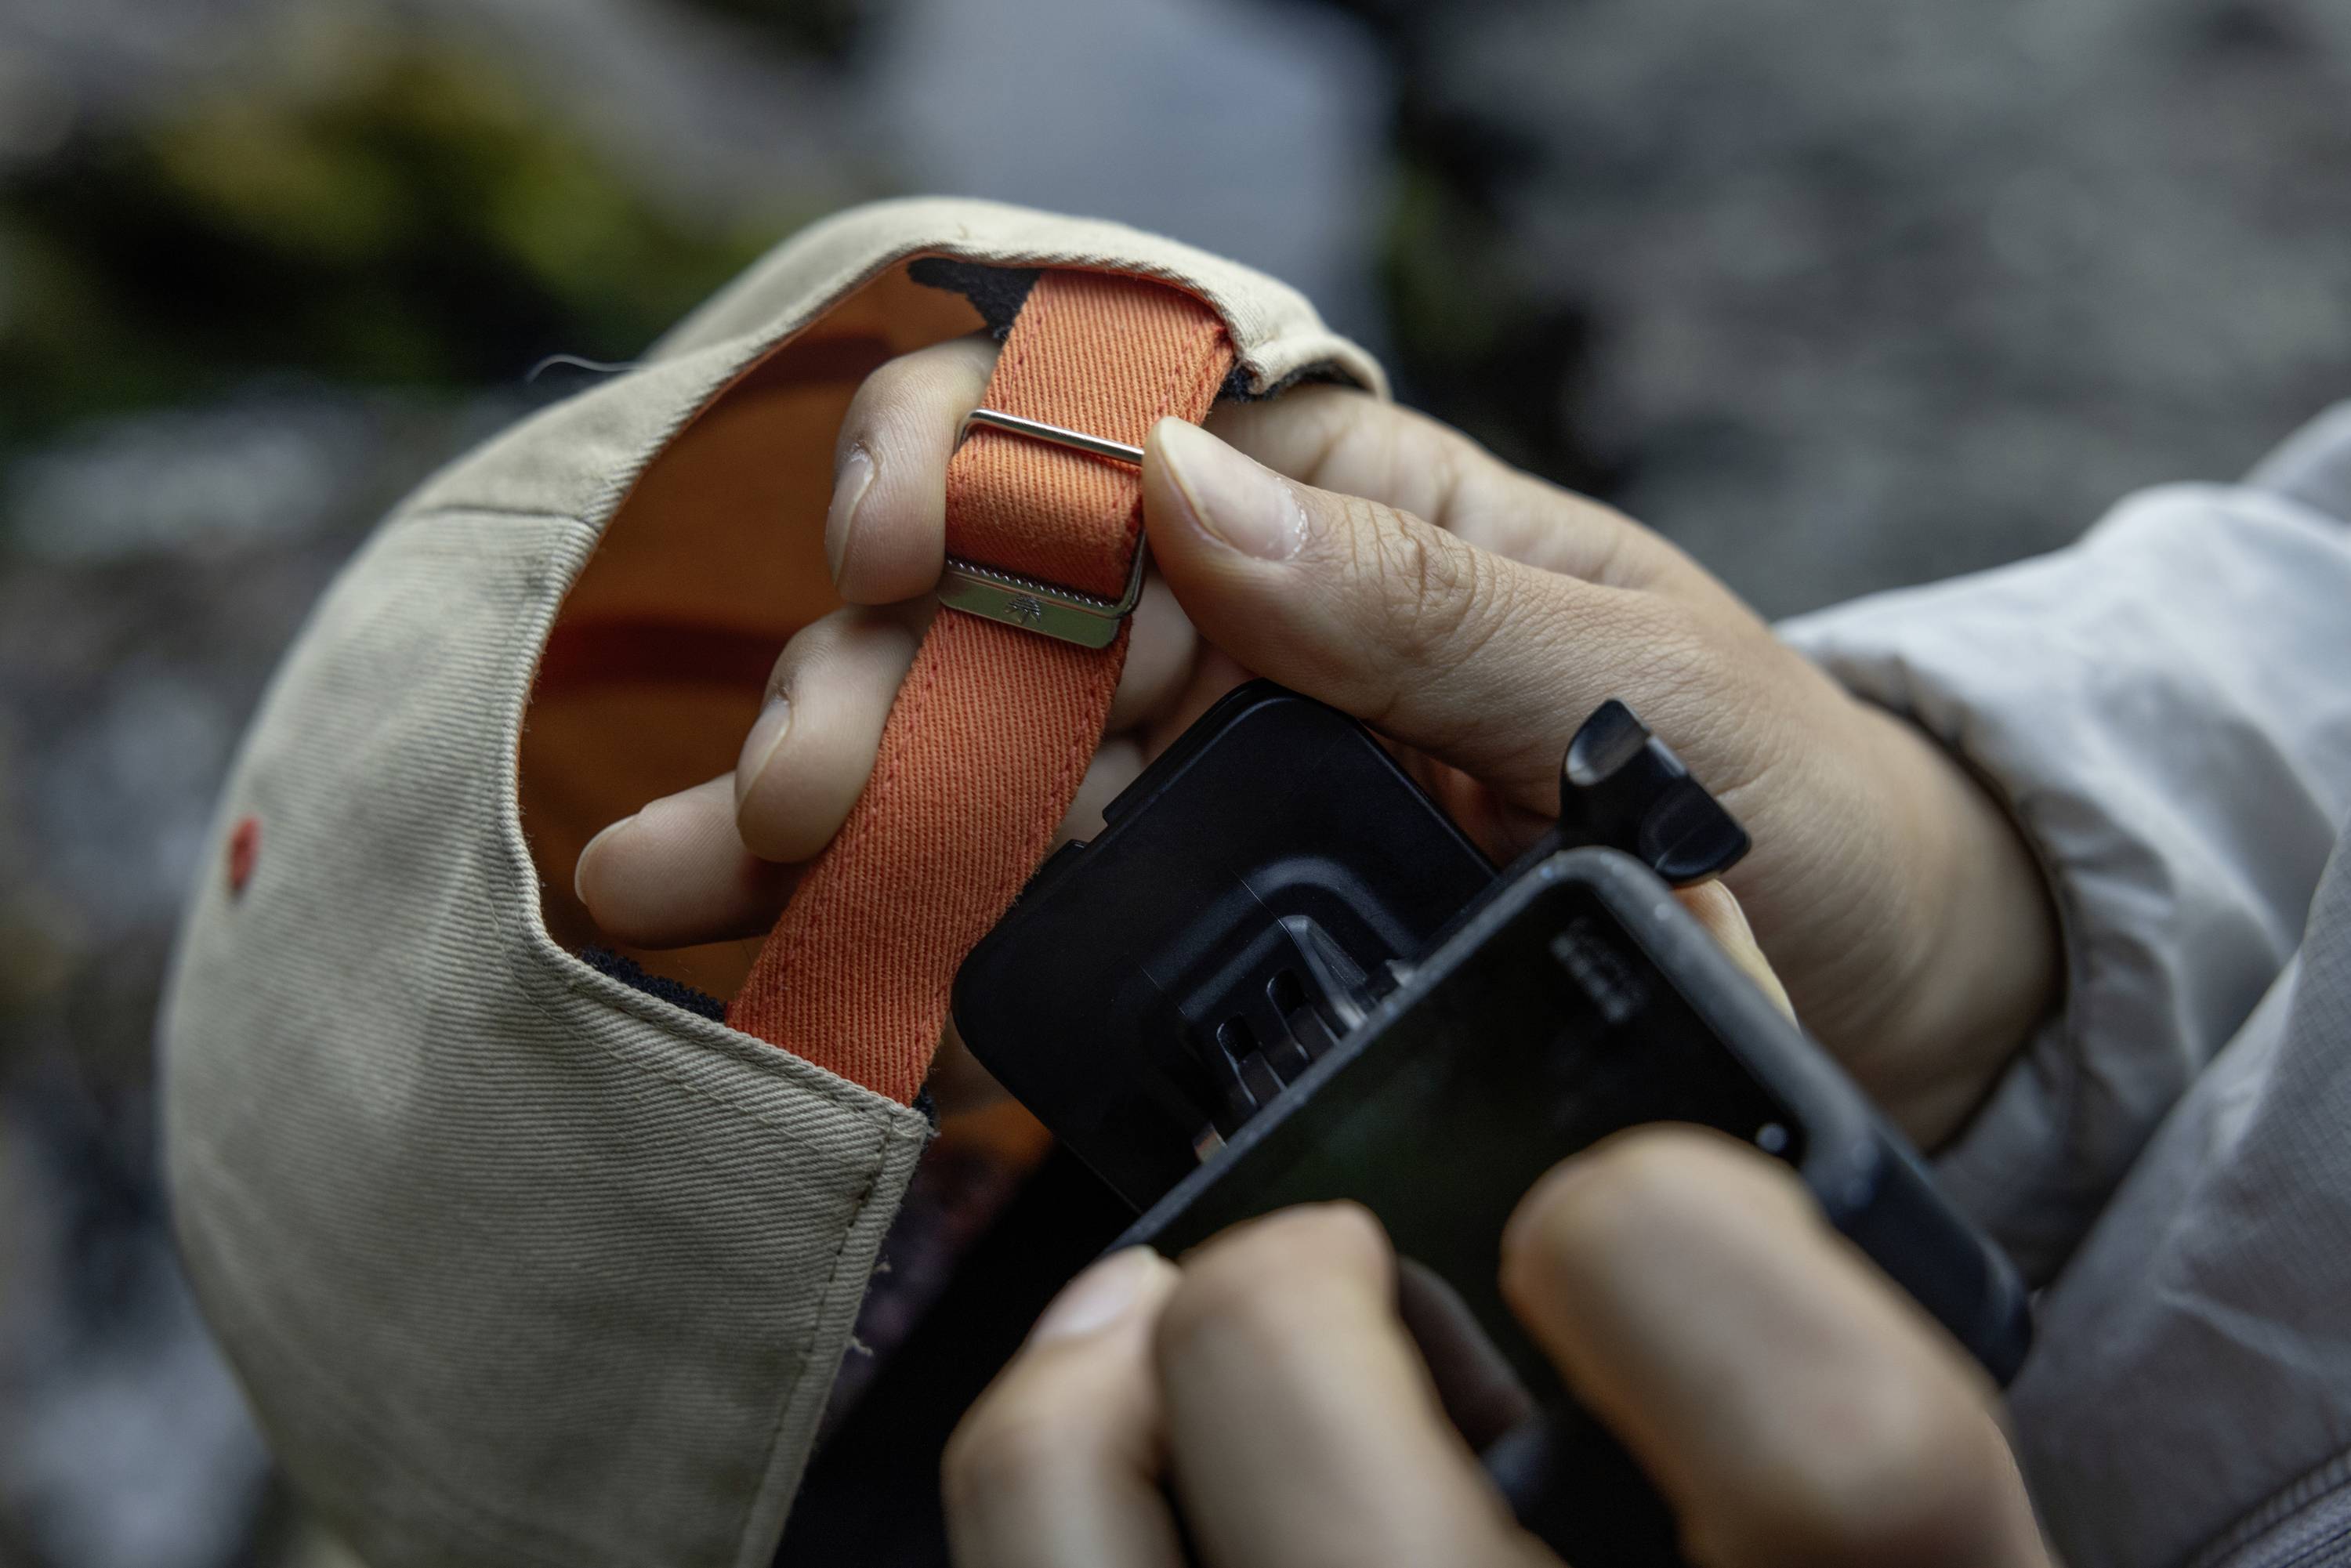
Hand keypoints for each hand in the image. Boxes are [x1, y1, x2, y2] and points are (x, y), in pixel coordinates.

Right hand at [575, 335, 2054, 1141]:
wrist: (1868, 977)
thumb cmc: (1781, 786)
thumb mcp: (1630, 674)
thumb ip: (1420, 596)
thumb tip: (1183, 491)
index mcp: (1340, 510)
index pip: (1112, 444)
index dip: (985, 488)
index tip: (910, 564)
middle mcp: (1245, 630)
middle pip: (1003, 615)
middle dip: (876, 686)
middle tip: (797, 792)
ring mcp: (1207, 780)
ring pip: (973, 761)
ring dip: (817, 807)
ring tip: (678, 873)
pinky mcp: (1198, 922)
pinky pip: (1031, 913)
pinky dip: (901, 940)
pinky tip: (776, 961)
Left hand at [941, 1128, 2051, 1567]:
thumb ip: (1805, 1346)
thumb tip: (1673, 994)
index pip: (1836, 1449)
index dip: (1692, 1247)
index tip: (1605, 1200)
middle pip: (1357, 1491)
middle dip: (1291, 1288)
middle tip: (1318, 1257)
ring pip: (1093, 1559)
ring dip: (1083, 1389)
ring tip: (1151, 1328)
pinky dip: (1041, 1485)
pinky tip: (1097, 1446)